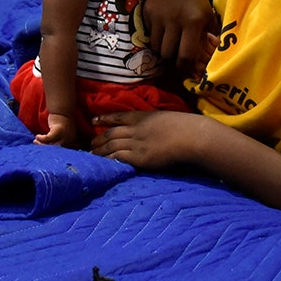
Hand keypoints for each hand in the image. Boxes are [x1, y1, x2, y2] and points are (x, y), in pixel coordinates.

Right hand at [34, 113, 85, 149]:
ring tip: (35, 141)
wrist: (63, 109)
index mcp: (71, 142)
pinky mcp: (59, 130)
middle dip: (45, 148)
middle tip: (36, 145)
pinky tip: (37, 136)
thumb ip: (59, 141)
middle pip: (56, 149)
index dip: (51, 151)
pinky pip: (48, 138)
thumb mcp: (63, 133)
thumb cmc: (61, 122)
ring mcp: (65, 135)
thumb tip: (48, 148)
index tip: (42, 150)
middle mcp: (70, 140)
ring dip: (41, 144)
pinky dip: (42, 138)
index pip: (61, 152)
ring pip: (51, 145)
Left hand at [90, 109, 218, 170]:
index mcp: (143, 116)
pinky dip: (108, 160)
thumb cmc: (186, 127)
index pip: (118, 116)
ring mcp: (137, 143)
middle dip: (98, 139)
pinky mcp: (140, 158)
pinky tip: (102, 163)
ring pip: (111, 146)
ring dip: (99, 151)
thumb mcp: (166, 118)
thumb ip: (155, 123)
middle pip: (111, 133)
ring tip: (91, 156)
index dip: (104, 119)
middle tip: (90, 144)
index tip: (94, 120)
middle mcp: (135, 129)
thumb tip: (154, 127)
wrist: (191, 136)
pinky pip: (119, 158)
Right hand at [143, 0, 217, 79]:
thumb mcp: (209, 18)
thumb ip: (210, 39)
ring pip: (155, 46)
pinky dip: (154, 36)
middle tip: (175, 55)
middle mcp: (174, 19)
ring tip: (169, 43)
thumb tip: (205, 64)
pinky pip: (148, 33)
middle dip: (171, 58)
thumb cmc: (198, 0)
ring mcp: (158, 15)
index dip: (183, 67)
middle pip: (167, 53)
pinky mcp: (147, 10)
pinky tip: (162, 29)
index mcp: (193, 23)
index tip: (184, 69)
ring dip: (161, 49)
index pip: (184, 56)